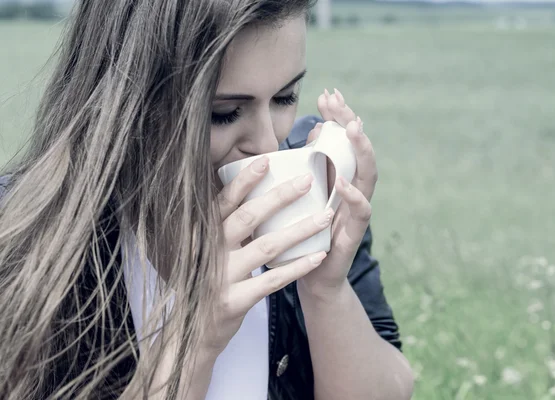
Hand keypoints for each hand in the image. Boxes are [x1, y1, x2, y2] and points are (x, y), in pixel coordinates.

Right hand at [199, 157, 333, 354]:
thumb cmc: (208, 281)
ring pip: (266, 247)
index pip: (224, 202)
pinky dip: (297, 267)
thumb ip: (224, 227)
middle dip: (279, 197)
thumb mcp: (207, 251)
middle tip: (307, 181)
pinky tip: (318, 256)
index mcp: (203, 235)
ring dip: (298, 230)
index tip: (267, 160)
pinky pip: (272, 281)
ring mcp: (221, 277)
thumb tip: (253, 193)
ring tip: (324, 217)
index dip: (244, 181)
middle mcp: (210, 252)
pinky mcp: (235, 301)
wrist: (193, 331)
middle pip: (248, 218)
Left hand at [298, 88, 377, 298]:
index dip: (339, 117)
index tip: (327, 94)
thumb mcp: (305, 193)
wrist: (310, 277)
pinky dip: (354, 196)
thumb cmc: (306, 233)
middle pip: (360, 151)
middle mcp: (353, 191)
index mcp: (342, 179)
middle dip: (350, 123)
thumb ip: (312, 164)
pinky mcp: (354, 234)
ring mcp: (356, 211)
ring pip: (368, 176)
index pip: (344, 142)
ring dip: (362, 150)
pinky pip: (361, 212)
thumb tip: (317, 128)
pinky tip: (344, 182)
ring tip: (352, 128)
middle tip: (338, 101)